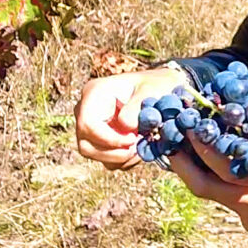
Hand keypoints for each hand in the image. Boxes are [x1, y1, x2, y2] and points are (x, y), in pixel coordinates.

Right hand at [74, 64, 189, 169]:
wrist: (162, 92)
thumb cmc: (155, 86)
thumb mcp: (152, 89)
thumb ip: (138, 106)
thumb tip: (125, 125)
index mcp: (94, 92)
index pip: (88, 124)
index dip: (109, 139)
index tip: (133, 139)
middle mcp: (86, 110)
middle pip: (86, 145)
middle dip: (114, 153)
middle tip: (138, 148)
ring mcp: (91, 127)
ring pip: (94, 155)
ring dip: (120, 158)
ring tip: (141, 146)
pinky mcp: (100, 141)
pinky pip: (106, 160)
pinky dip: (124, 161)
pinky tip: (139, 148)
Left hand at [166, 85, 247, 238]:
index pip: (225, 163)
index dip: (202, 145)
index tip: (189, 123)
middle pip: (205, 185)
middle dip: (183, 162)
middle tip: (170, 138)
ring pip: (211, 195)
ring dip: (194, 172)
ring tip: (180, 149)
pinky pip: (225, 201)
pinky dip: (214, 182)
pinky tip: (207, 164)